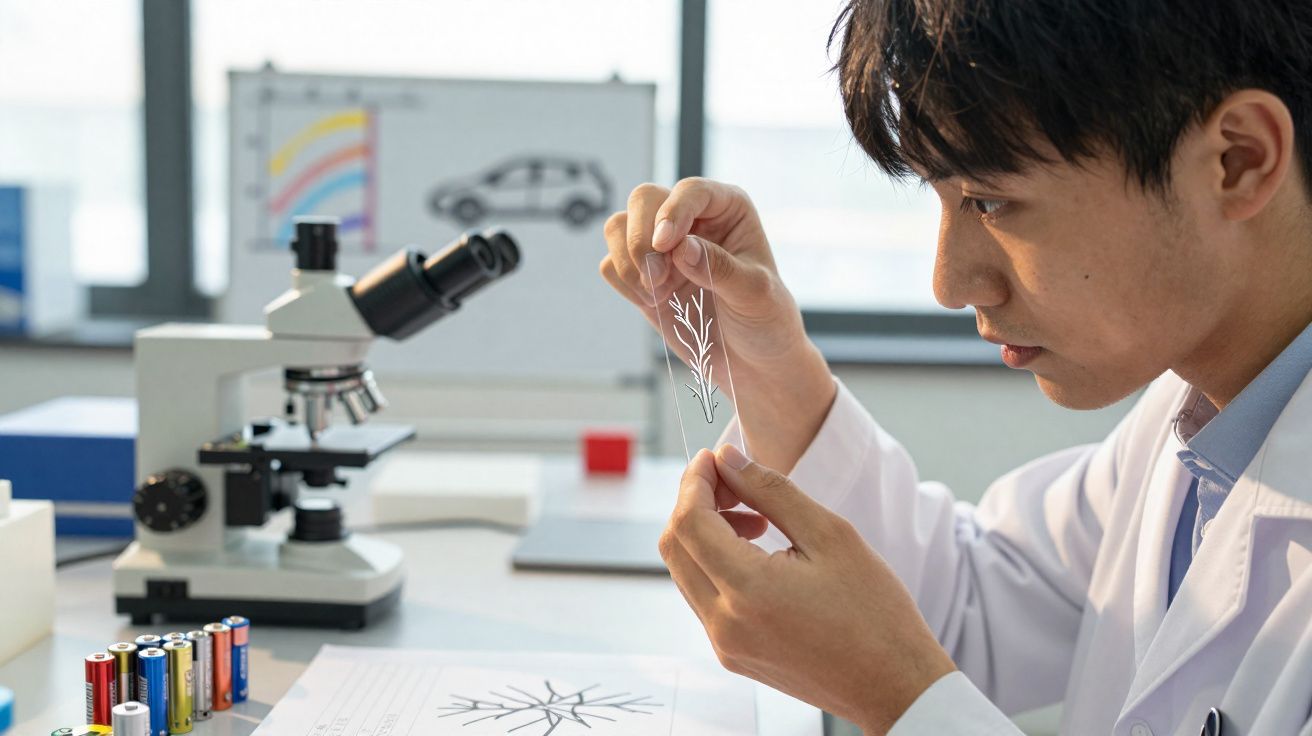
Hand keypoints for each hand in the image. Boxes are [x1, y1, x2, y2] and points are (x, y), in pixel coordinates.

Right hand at [599, 178, 835, 470]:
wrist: (753, 364)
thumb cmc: (766, 321)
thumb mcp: (755, 294)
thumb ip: (719, 267)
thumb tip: (680, 247)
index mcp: (727, 208)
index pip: (690, 191)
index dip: (672, 211)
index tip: (665, 245)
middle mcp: (691, 219)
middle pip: (643, 199)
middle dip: (642, 237)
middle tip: (657, 276)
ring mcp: (662, 247)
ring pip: (618, 227)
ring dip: (627, 260)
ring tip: (656, 292)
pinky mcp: (642, 276)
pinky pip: (611, 264)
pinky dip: (624, 282)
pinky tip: (652, 303)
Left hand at [660, 446, 956, 734]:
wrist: (894, 686)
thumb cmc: (875, 612)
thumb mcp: (830, 535)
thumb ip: (771, 491)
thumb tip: (728, 458)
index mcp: (748, 591)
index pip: (689, 522)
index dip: (696, 481)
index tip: (715, 458)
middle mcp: (725, 623)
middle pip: (674, 546)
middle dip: (694, 503)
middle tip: (735, 483)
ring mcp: (725, 644)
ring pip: (684, 571)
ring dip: (705, 534)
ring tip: (755, 520)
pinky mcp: (733, 655)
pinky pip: (703, 597)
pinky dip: (715, 564)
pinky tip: (756, 553)